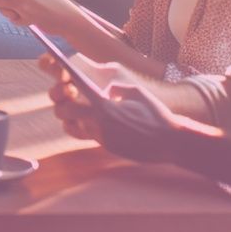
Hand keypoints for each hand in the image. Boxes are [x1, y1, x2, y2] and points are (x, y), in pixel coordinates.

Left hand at [39, 53, 175, 162]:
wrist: (170, 141)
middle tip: (68, 102)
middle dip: (62, 107)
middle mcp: (99, 123)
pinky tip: (101, 122)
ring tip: (82, 112)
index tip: (60, 83)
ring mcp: (102, 137)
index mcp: (104, 106)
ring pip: (76, 127)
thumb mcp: (136, 92)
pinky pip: (92, 136)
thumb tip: (105, 88)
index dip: (62, 88)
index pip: (73, 95)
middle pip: (64, 114)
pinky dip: (92, 129)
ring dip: (75, 120)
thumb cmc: (155, 114)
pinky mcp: (108, 148)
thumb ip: (116, 88)